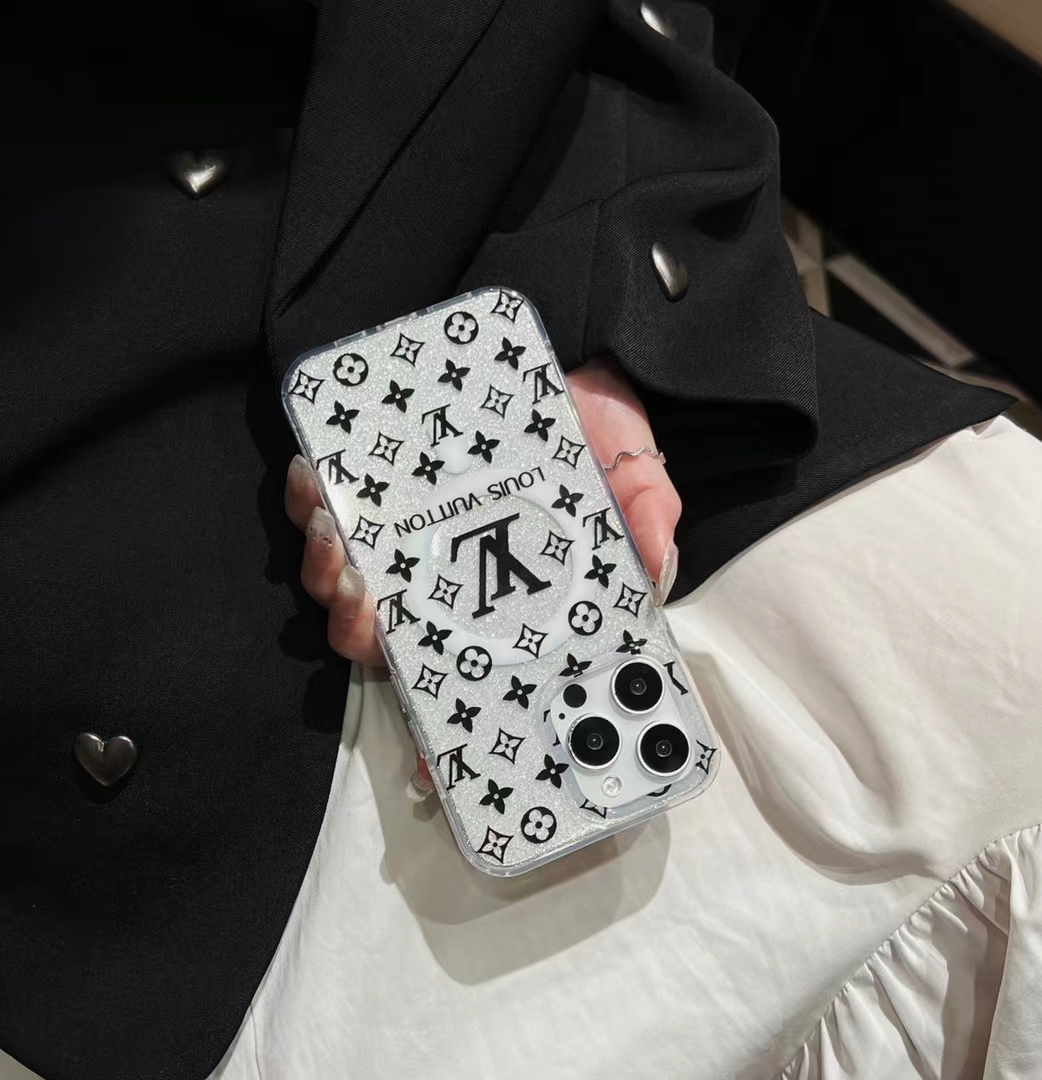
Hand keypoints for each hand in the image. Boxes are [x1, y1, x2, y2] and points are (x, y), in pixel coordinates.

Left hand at [284, 357, 680, 793]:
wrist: (564, 359)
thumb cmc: (596, 431)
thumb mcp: (634, 480)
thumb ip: (644, 526)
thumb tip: (652, 576)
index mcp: (497, 600)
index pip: (466, 675)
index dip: (443, 728)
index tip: (428, 766)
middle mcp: (441, 578)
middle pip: (381, 637)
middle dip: (361, 634)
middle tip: (369, 605)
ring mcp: (400, 533)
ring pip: (338, 580)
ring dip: (325, 570)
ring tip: (336, 537)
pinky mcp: (372, 480)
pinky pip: (320, 501)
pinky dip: (306, 497)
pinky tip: (313, 478)